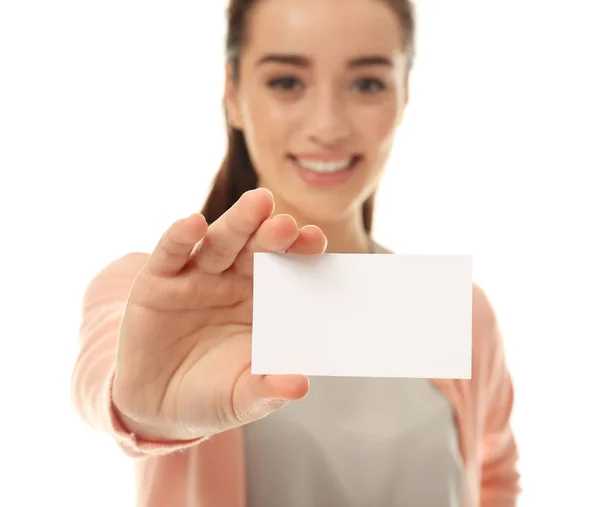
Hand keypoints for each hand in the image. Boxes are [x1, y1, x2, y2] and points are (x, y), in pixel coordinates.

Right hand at [112, 188, 326, 441]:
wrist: (157, 406)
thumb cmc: (211, 394)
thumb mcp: (242, 396)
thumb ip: (268, 388)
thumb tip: (300, 386)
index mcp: (262, 301)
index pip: (286, 270)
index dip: (300, 254)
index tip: (316, 241)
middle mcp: (232, 281)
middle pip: (255, 249)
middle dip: (272, 233)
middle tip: (287, 223)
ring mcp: (196, 277)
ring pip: (219, 243)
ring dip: (237, 223)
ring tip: (257, 204)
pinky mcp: (158, 281)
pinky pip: (170, 254)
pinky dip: (179, 237)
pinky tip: (192, 224)